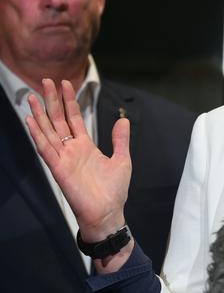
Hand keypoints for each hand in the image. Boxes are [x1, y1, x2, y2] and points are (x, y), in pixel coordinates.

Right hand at [26, 79, 132, 268]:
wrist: (108, 212)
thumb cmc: (114, 190)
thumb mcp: (122, 159)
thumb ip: (120, 140)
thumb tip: (123, 120)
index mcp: (85, 146)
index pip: (74, 118)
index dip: (69, 100)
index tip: (65, 83)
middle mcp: (71, 150)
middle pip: (58, 120)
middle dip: (52, 100)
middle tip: (45, 80)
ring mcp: (63, 158)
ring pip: (48, 131)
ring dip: (40, 113)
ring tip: (31, 95)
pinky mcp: (58, 169)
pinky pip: (45, 149)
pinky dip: (38, 134)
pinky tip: (31, 120)